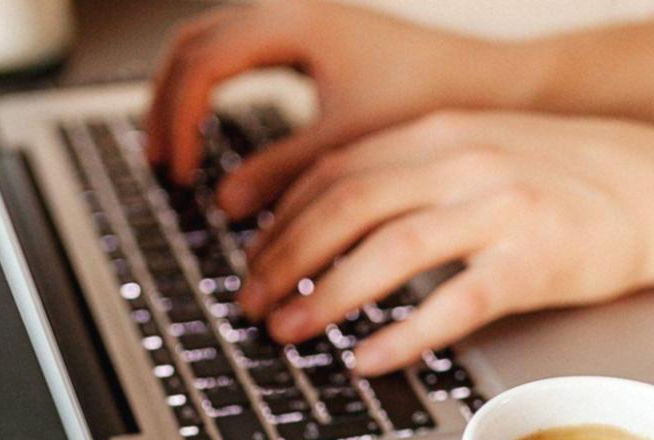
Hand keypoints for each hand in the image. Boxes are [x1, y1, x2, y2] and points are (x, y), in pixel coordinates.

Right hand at [145, 1, 525, 217]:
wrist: (494, 84)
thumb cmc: (433, 102)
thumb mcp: (348, 146)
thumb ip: (283, 173)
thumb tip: (225, 205)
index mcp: (295, 23)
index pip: (202, 63)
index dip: (177, 120)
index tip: (179, 172)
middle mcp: (292, 12)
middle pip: (192, 44)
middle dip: (165, 105)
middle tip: (159, 164)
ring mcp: (300, 22)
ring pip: (212, 47)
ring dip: (186, 98)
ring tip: (176, 154)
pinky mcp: (314, 41)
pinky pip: (240, 58)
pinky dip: (217, 95)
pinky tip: (216, 138)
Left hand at [239, 112, 653, 373]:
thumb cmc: (580, 178)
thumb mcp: (486, 152)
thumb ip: (418, 178)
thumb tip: (343, 226)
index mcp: (441, 132)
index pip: (335, 169)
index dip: (280, 218)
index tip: (248, 258)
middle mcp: (463, 161)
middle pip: (345, 205)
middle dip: (284, 260)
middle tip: (250, 305)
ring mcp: (501, 208)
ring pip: (390, 248)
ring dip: (327, 295)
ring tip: (290, 332)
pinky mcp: (537, 259)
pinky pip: (456, 301)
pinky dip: (404, 332)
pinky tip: (370, 358)